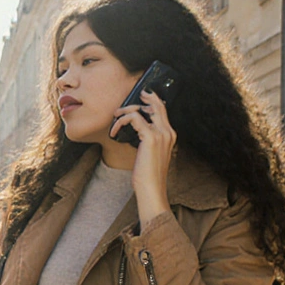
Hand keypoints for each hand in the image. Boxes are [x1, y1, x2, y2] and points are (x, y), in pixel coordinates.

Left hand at [110, 89, 174, 225]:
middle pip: (157, 105)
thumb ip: (148, 141)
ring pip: (142, 110)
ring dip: (125, 111)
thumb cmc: (148, 175)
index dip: (153, 101)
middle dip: (145, 97)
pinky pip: (134, 118)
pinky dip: (121, 121)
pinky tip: (114, 131)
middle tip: (134, 95)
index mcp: (169, 135)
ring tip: (115, 117)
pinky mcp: (150, 138)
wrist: (152, 189)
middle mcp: (168, 132)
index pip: (163, 111)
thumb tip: (136, 132)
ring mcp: (161, 134)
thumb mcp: (150, 154)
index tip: (144, 96)